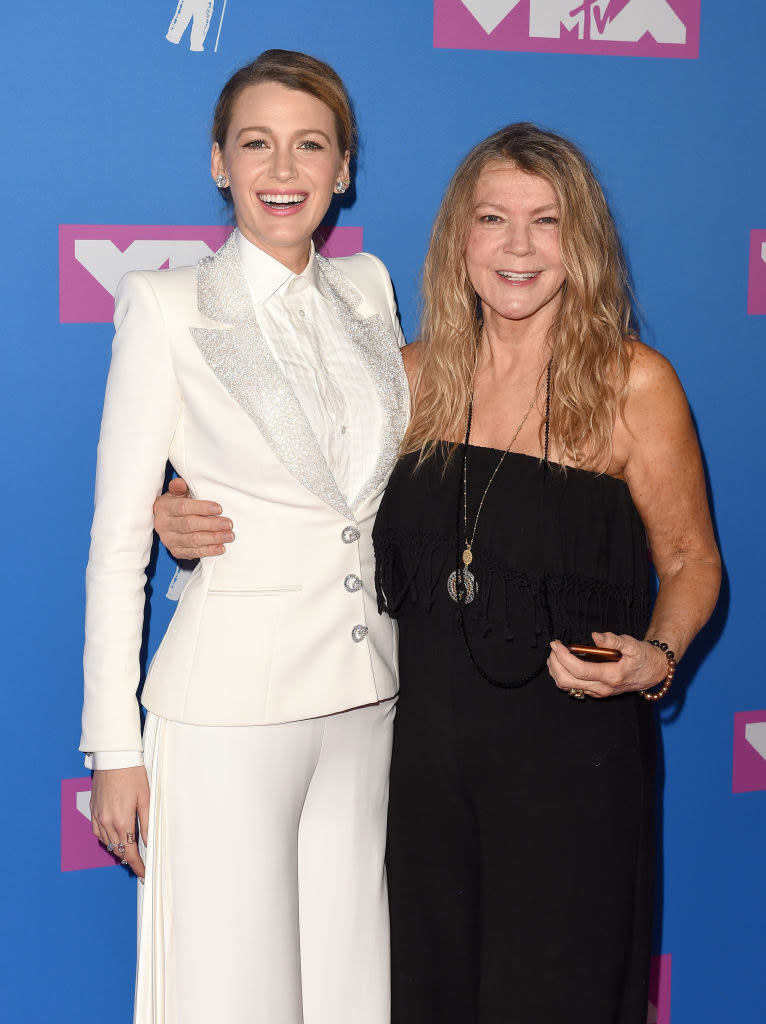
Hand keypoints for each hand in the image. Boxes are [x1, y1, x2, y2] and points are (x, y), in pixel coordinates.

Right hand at [90, 766, 149, 877]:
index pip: (129, 852)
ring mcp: (98, 817)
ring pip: (107, 843)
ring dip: (118, 849)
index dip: (137, 866)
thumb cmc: (132, 775)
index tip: (143, 874)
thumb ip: (147, 824)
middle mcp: (107, 823)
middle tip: (140, 862)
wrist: (113, 759)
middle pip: (117, 850)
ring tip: (129, 851)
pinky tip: (114, 836)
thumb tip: (150, 843)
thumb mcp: (146, 799)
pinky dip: (106, 838)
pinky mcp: (93, 811)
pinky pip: (98, 832)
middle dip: (129, 858)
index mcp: (122, 821)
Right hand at [153, 477, 233, 558]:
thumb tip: (182, 482)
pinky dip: (209, 551)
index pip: (183, 507)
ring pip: (193, 540)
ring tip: (229, 535)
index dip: (202, 508)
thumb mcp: (176, 494)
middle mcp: (163, 525)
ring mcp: (169, 540)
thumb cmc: (176, 504)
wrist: (167, 522)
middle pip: (189, 525)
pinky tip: (221, 548)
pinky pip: (194, 552)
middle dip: (211, 524)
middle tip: (228, 524)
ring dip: (213, 538)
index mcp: (163, 507)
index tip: (219, 508)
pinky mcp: (176, 551)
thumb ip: (179, 488)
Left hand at [547, 631, 667, 699]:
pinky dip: (563, 675)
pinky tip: (562, 662)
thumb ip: (614, 640)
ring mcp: (598, 692)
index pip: (579, 670)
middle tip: (554, 647)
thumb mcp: (633, 645)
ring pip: (568, 687)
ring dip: (556, 670)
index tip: (556, 644)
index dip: (563, 657)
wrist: (653, 671)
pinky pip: (573, 687)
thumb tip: (595, 636)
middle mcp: (602, 688)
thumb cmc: (643, 657)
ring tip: (555, 654)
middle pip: (567, 682)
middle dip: (555, 664)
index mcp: (611, 676)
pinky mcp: (596, 691)